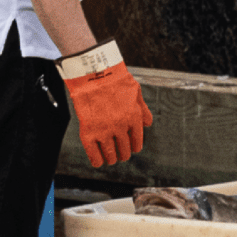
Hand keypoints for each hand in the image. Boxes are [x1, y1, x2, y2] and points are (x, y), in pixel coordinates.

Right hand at [58, 41, 152, 167]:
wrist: (94, 75)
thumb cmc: (116, 81)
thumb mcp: (135, 92)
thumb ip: (143, 109)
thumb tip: (148, 124)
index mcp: (134, 117)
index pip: (137, 140)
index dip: (135, 147)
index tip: (133, 149)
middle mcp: (121, 127)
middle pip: (124, 149)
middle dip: (124, 154)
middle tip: (122, 155)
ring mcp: (104, 131)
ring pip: (110, 154)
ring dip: (112, 158)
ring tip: (111, 158)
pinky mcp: (88, 133)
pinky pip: (93, 154)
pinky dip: (97, 160)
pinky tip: (98, 161)